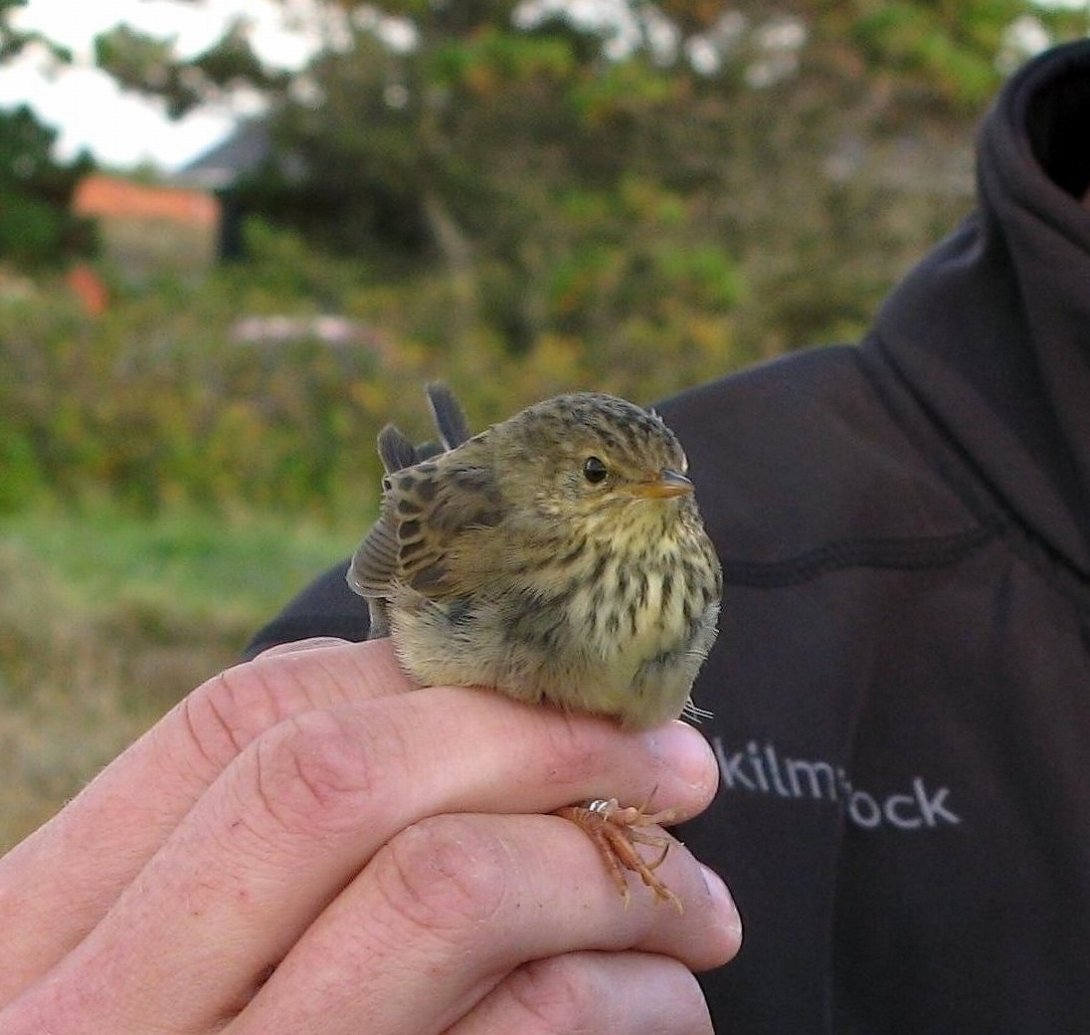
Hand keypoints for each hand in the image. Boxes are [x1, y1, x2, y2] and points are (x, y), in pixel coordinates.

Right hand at [0, 637, 740, 1033]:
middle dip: (540, 742)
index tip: (549, 690)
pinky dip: (623, 992)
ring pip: (442, 887)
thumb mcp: (161, 979)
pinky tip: (662, 1000)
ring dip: (609, 870)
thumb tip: (479, 729)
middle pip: (345, 780)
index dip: (419, 679)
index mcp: (46, 933)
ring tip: (692, 900)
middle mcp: (103, 1018)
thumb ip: (263, 863)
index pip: (237, 719)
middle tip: (673, 763)